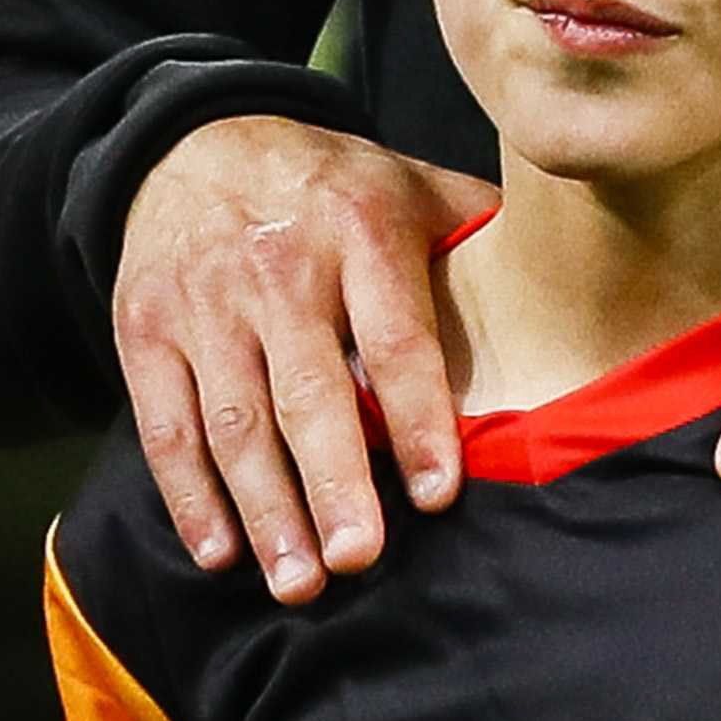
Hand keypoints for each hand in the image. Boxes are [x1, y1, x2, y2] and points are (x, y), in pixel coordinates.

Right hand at [113, 115, 494, 603]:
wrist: (195, 140)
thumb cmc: (326, 186)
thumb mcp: (407, 183)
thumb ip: (479, 234)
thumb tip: (578, 293)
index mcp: (357, 227)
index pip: (394, 333)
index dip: (417, 414)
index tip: (439, 491)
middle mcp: (276, 264)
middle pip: (305, 388)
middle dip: (333, 479)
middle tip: (358, 557)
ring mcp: (203, 300)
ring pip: (233, 419)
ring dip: (265, 509)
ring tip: (299, 581)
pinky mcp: (143, 327)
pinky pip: (165, 422)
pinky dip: (188, 495)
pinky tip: (219, 552)